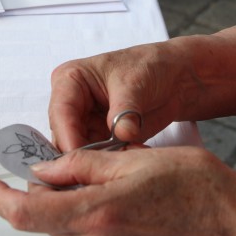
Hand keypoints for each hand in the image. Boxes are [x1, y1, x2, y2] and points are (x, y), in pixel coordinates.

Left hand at [0, 146, 235, 235]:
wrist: (232, 226)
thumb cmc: (194, 183)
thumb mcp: (135, 158)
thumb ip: (82, 164)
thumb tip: (43, 171)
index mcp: (98, 211)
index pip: (27, 213)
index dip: (0, 199)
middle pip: (49, 222)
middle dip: (49, 196)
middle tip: (69, 171)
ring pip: (70, 234)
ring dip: (75, 211)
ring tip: (114, 189)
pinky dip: (95, 228)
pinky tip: (127, 213)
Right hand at [47, 41, 203, 150]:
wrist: (175, 78)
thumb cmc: (149, 66)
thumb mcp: (135, 83)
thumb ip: (126, 110)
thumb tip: (122, 134)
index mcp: (70, 79)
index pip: (60, 112)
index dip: (68, 136)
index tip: (79, 157)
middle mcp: (73, 103)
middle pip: (64, 136)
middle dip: (81, 153)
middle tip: (98, 169)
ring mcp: (86, 123)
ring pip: (79, 151)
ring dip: (98, 160)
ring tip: (118, 164)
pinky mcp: (101, 139)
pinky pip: (99, 157)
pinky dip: (111, 163)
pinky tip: (127, 163)